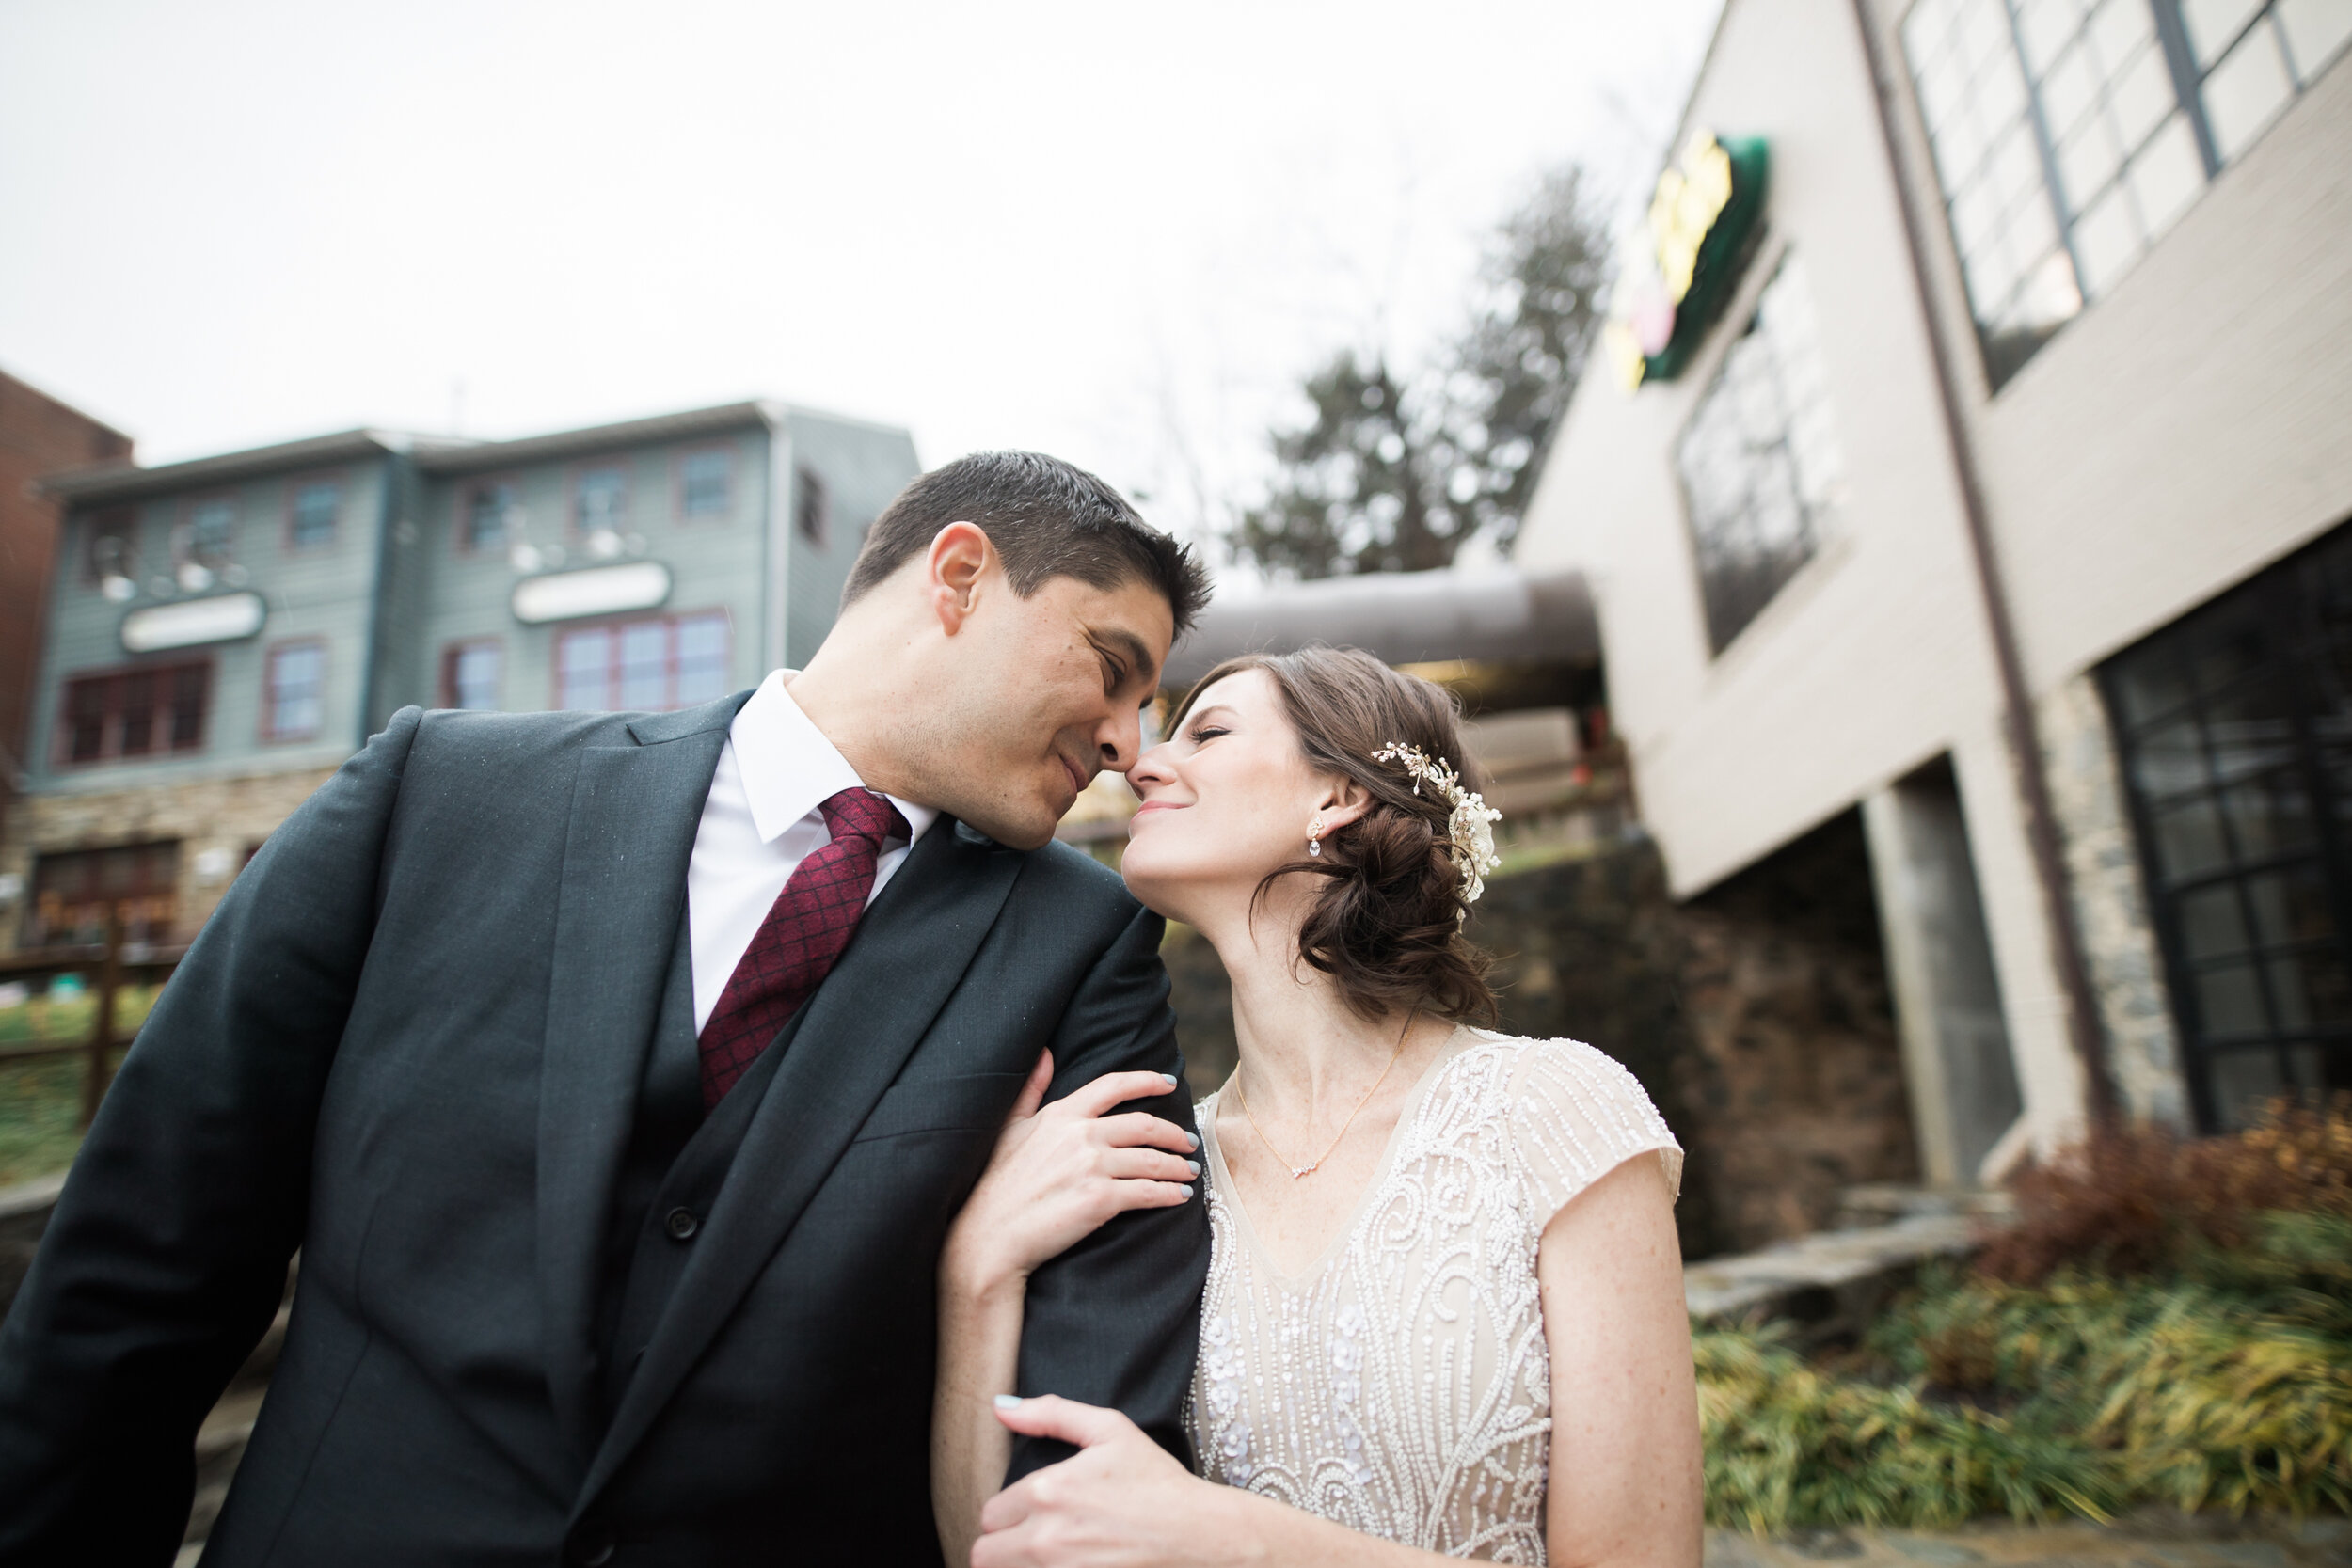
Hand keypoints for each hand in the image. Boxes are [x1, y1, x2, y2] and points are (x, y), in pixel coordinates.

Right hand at [943, 1052, 1199, 1297]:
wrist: (988, 1237)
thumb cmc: (994, 1185)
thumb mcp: (1009, 1128)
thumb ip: (1030, 1089)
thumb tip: (1044, 1053)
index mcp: (1061, 1115)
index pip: (1113, 1086)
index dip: (1146, 1080)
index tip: (1169, 1083)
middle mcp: (1081, 1135)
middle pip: (1144, 1125)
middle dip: (1173, 1133)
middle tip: (1188, 1142)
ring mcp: (1092, 1167)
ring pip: (1152, 1160)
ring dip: (1178, 1166)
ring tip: (1190, 1171)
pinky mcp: (1101, 1200)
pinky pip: (1148, 1192)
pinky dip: (1171, 1194)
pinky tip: (1181, 1197)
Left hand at [975, 1396, 1232, 1567]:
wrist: (1202, 1537)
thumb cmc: (1159, 1484)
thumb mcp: (1110, 1430)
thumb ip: (1051, 1414)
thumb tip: (1001, 1408)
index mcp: (1049, 1491)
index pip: (990, 1514)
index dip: (1010, 1514)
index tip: (1035, 1514)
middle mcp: (1046, 1539)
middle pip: (984, 1555)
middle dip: (1004, 1547)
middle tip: (1033, 1541)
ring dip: (1017, 1567)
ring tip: (1046, 1558)